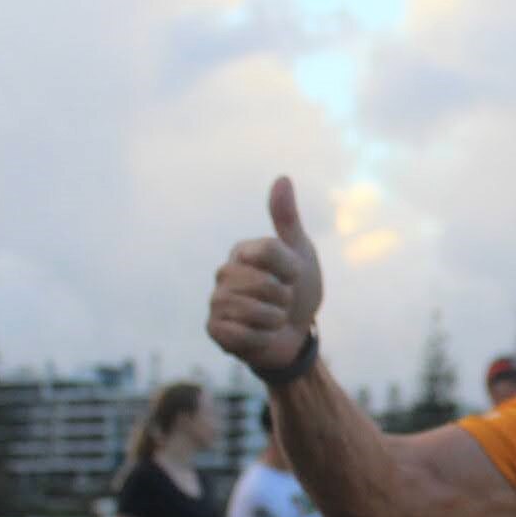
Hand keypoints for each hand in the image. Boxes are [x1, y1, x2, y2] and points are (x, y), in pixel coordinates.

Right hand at [208, 176, 324, 373]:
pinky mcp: (215, 330)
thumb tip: (282, 177)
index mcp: (242, 251)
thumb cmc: (298, 289)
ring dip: (275, 320)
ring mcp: (216, 302)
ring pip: (253, 311)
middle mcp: (224, 273)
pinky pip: (241, 335)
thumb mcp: (300, 252)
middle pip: (263, 284)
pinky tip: (260, 336)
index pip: (268, 251)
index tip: (294, 276)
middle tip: (284, 302)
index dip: (292, 269)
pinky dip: (261, 339)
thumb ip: (288, 219)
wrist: (295, 333)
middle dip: (284, 298)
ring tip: (274, 319)